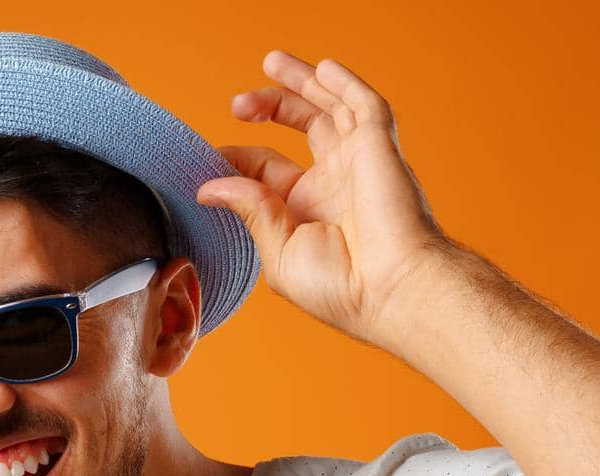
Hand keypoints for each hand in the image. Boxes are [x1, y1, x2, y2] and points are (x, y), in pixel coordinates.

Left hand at [197, 50, 453, 346]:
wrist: (391, 289)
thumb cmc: (341, 289)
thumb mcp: (278, 251)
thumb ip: (248, 211)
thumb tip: (209, 187)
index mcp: (307, 210)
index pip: (267, 168)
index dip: (238, 158)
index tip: (211, 158)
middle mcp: (334, 181)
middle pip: (302, 126)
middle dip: (272, 106)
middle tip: (238, 103)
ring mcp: (358, 160)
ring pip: (332, 106)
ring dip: (303, 82)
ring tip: (271, 62)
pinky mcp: (378, 146)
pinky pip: (364, 104)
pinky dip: (344, 83)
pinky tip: (321, 69)